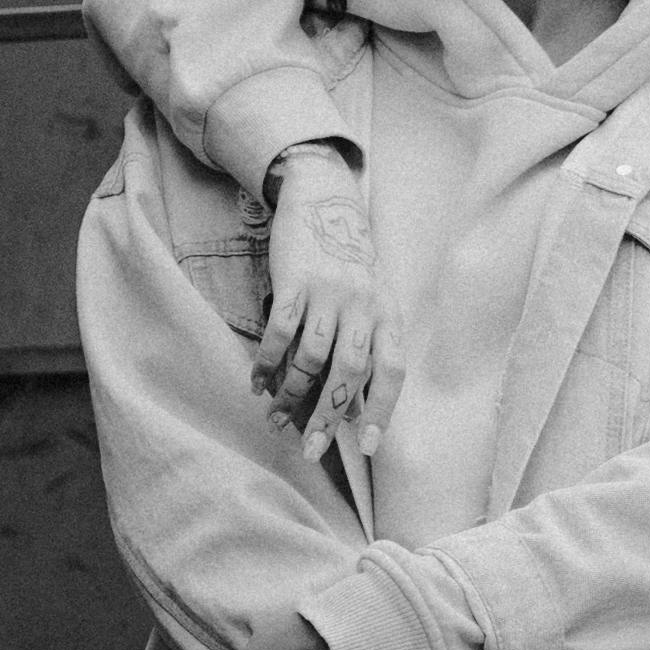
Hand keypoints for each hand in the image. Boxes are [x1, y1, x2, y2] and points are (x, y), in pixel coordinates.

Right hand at [257, 146, 387, 442]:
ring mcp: (328, 293)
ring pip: (310, 357)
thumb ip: (368, 351)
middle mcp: (363, 306)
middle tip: (309, 449)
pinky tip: (257, 384)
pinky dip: (267, 363)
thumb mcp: (371, 304)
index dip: (382, 411)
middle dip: (328, 416)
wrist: (324, 201)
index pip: (392, 371)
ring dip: (291, 394)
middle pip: (349, 371)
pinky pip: (280, 332)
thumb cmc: (350, 266)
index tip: (368, 448)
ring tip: (276, 418)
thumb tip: (357, 411)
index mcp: (387, 316)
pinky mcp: (295, 281)